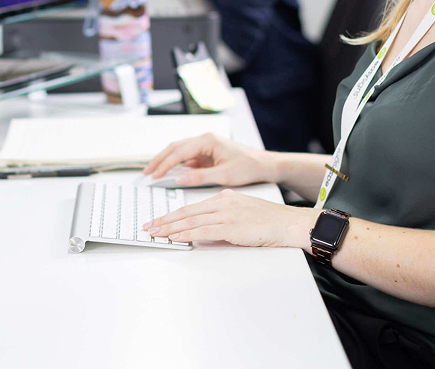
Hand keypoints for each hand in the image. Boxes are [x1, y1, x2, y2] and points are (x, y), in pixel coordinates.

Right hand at [143, 133, 271, 187]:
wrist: (264, 164)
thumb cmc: (249, 166)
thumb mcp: (224, 175)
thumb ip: (200, 177)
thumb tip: (178, 178)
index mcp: (208, 140)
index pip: (180, 151)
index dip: (165, 164)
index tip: (153, 175)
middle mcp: (205, 139)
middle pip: (175, 147)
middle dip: (159, 159)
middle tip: (146, 172)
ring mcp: (206, 145)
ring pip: (179, 150)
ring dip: (166, 160)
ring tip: (152, 172)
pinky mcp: (207, 153)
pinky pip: (187, 157)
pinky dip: (176, 164)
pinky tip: (169, 172)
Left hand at [143, 189, 317, 247]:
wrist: (286, 222)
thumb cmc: (268, 220)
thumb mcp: (241, 212)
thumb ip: (222, 217)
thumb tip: (204, 228)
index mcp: (223, 197)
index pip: (192, 206)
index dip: (173, 215)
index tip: (158, 221)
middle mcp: (222, 202)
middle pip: (186, 212)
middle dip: (165, 220)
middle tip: (148, 227)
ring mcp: (226, 213)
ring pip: (191, 220)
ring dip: (170, 228)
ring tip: (155, 233)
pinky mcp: (231, 226)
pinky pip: (203, 230)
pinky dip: (186, 234)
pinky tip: (175, 237)